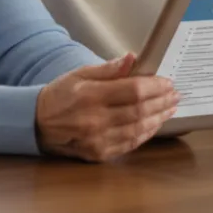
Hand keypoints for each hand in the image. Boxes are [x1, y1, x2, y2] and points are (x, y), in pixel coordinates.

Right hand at [35, 53, 179, 161]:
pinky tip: (153, 125)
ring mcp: (97, 139)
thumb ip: (108, 69)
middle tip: (175, 95)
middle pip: (139, 111)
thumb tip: (132, 58)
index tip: (168, 82)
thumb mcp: (80, 74)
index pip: (133, 90)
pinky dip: (145, 134)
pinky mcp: (98, 154)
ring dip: (158, 119)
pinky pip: (129, 145)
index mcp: (91, 95)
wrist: (37, 123)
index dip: (155, 86)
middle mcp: (95, 119)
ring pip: (138, 129)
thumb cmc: (60, 95)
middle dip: (162, 102)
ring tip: (170, 109)